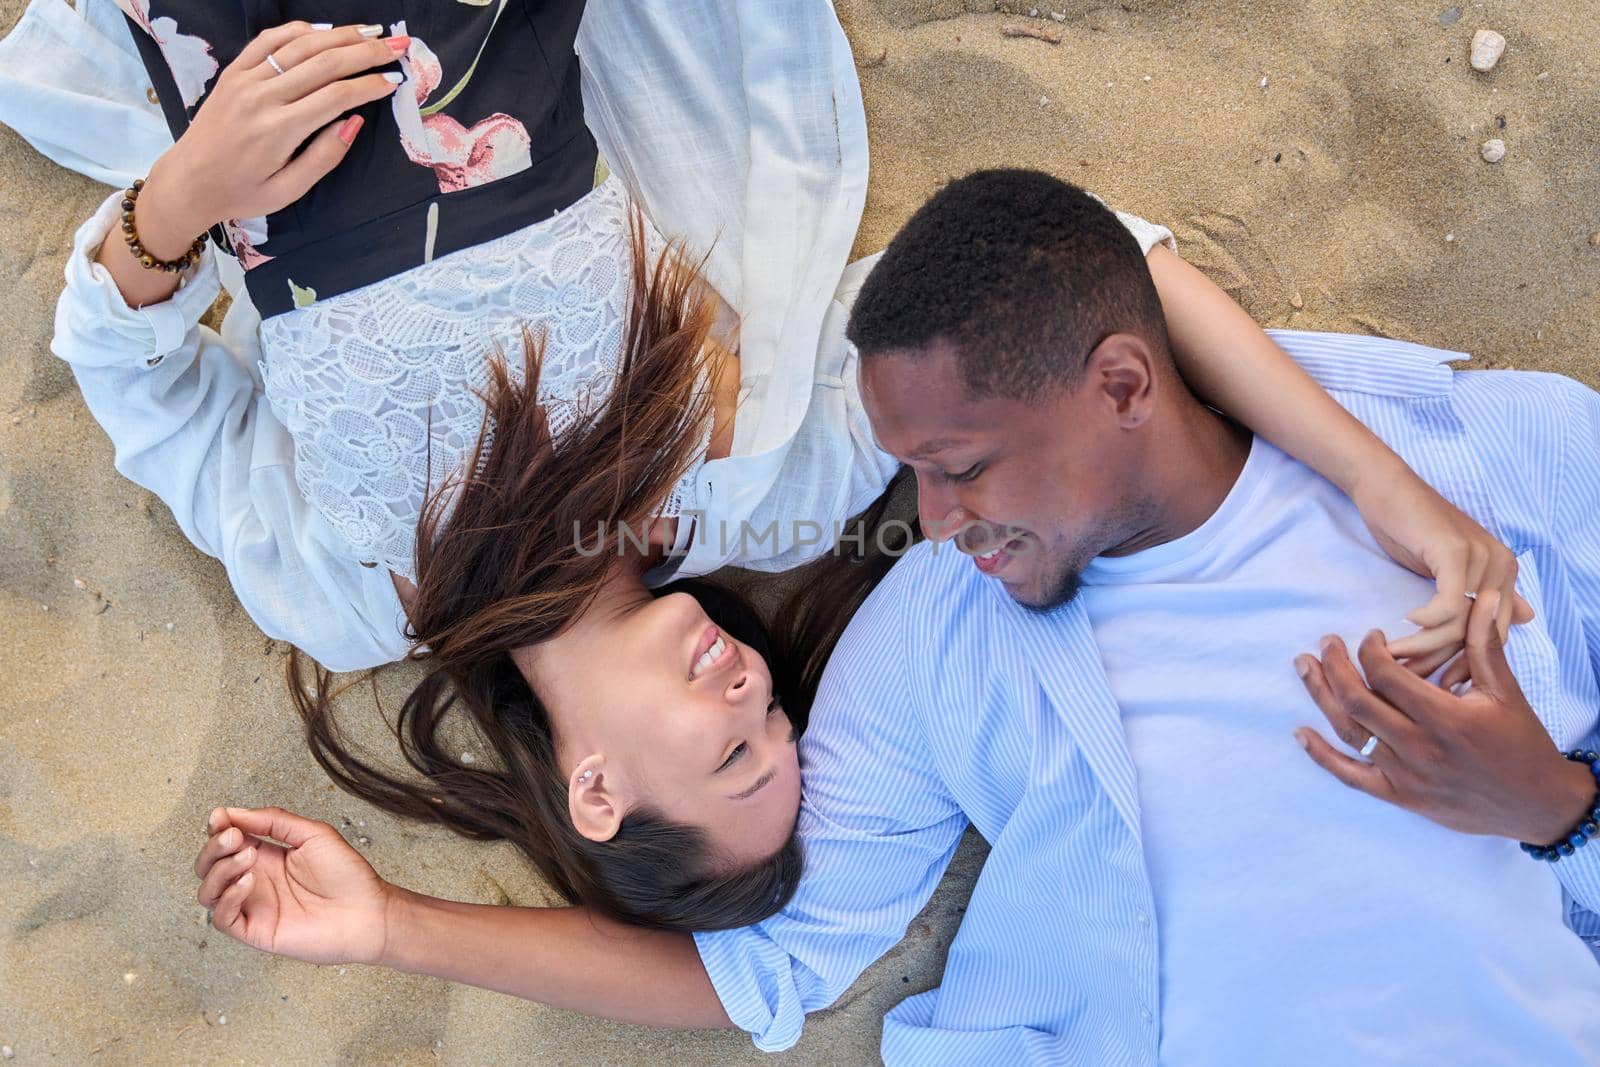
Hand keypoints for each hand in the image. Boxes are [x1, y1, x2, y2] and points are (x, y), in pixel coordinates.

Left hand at [136, 23, 405, 251]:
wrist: (189, 181)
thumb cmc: (242, 193)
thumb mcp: (289, 190)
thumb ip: (325, 156)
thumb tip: (355, 121)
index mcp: (279, 130)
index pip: (336, 96)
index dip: (370, 85)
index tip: (395, 80)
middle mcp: (262, 97)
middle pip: (325, 63)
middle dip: (367, 52)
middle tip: (399, 45)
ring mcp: (245, 80)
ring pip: (300, 45)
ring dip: (340, 34)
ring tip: (372, 32)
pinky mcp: (233, 72)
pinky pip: (269, 40)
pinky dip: (299, 30)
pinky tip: (325, 30)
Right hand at [195, 806, 392, 965]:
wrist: (367, 911)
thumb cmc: (347, 875)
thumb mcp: (312, 833)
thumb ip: (273, 820)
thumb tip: (234, 812)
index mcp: (266, 856)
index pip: (226, 842)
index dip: (217, 827)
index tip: (220, 816)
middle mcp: (255, 880)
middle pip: (209, 865)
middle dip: (213, 847)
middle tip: (233, 836)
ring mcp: (253, 906)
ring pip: (208, 891)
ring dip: (219, 870)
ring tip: (247, 857)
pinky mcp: (255, 930)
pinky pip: (222, 918)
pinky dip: (229, 897)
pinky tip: (250, 881)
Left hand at [1293, 591, 1595, 844]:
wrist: (1536, 805)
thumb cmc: (1522, 744)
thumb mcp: (1506, 693)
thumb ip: (1484, 645)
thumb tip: (1484, 597)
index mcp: (1446, 719)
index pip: (1389, 678)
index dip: (1371, 651)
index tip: (1371, 636)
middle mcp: (1420, 748)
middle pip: (1359, 701)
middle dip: (1335, 666)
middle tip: (1325, 642)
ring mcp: (1406, 776)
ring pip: (1350, 732)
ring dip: (1322, 697)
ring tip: (1304, 666)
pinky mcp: (1400, 797)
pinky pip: (1351, 776)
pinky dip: (1322, 756)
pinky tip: (1301, 733)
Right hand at [1348, 465, 1533, 674]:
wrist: (1384, 487)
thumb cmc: (1411, 526)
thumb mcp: (1452, 564)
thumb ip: (1485, 592)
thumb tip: (1527, 617)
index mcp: (1505, 569)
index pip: (1494, 634)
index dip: (1467, 661)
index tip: (1437, 678)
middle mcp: (1501, 564)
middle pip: (1477, 634)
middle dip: (1444, 661)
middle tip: (1411, 673)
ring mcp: (1480, 558)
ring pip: (1458, 625)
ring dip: (1423, 647)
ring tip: (1396, 653)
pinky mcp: (1454, 554)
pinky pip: (1446, 608)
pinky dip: (1424, 623)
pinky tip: (1405, 620)